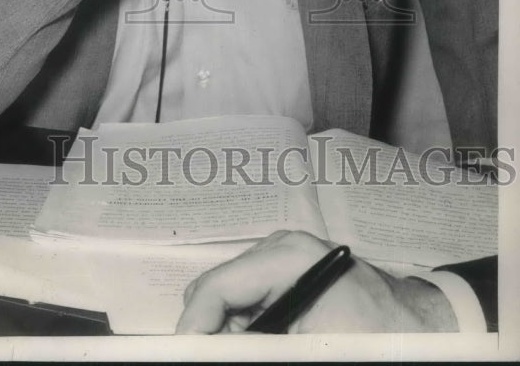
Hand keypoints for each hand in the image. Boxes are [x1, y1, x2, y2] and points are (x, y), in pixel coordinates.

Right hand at [175, 230, 457, 333]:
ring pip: (229, 303)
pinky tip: (265, 346)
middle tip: (211, 359)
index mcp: (285, 257)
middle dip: (209, 331)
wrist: (424, 331)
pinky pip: (250, 307)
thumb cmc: (378, 337)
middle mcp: (278, 251)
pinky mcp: (289, 279)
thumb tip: (212, 348)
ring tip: (248, 351)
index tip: (181, 357)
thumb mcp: (310, 347)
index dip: (193, 328)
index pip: (216, 288)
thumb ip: (255, 344)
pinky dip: (248, 332)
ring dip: (228, 334)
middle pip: (216, 294)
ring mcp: (283, 262)